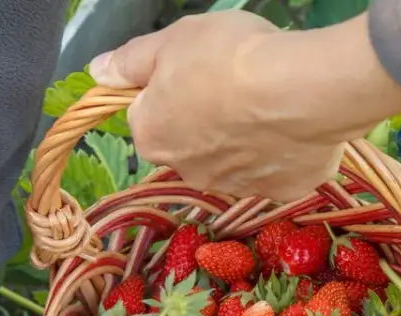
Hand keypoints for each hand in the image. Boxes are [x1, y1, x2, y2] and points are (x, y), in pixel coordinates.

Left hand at [89, 11, 400, 200]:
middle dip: (206, 120)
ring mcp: (236, 186)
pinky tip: (296, 124)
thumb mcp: (172, 40)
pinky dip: (283, 151)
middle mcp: (186, 172)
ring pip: (233, 160)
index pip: (149, 115)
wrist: (302, 88)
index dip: (171, 89)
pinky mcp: (281, 190)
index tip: (196, 70)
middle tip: (236, 85)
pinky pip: (276, 169)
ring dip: (244, 139)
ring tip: (270, 102)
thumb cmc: (229, 57)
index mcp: (152, 136)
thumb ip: (131, 60)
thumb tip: (98, 71)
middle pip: (189, 143)